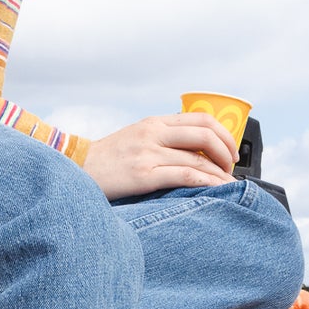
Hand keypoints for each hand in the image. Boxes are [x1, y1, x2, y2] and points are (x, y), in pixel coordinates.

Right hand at [81, 114, 237, 199]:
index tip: (230, 150)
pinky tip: (215, 189)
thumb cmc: (107, 159)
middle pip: (205, 134)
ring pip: (198, 158)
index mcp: (154, 122)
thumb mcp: (135, 138)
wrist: (77, 169)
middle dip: (227, 152)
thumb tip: (195, 149)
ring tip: (227, 184)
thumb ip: (162, 138)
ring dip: (219, 173)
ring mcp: (148, 154)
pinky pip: (185, 176)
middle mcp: (153, 134)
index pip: (201, 119)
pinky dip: (206, 183)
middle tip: (231, 167)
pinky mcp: (144, 176)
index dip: (223, 134)